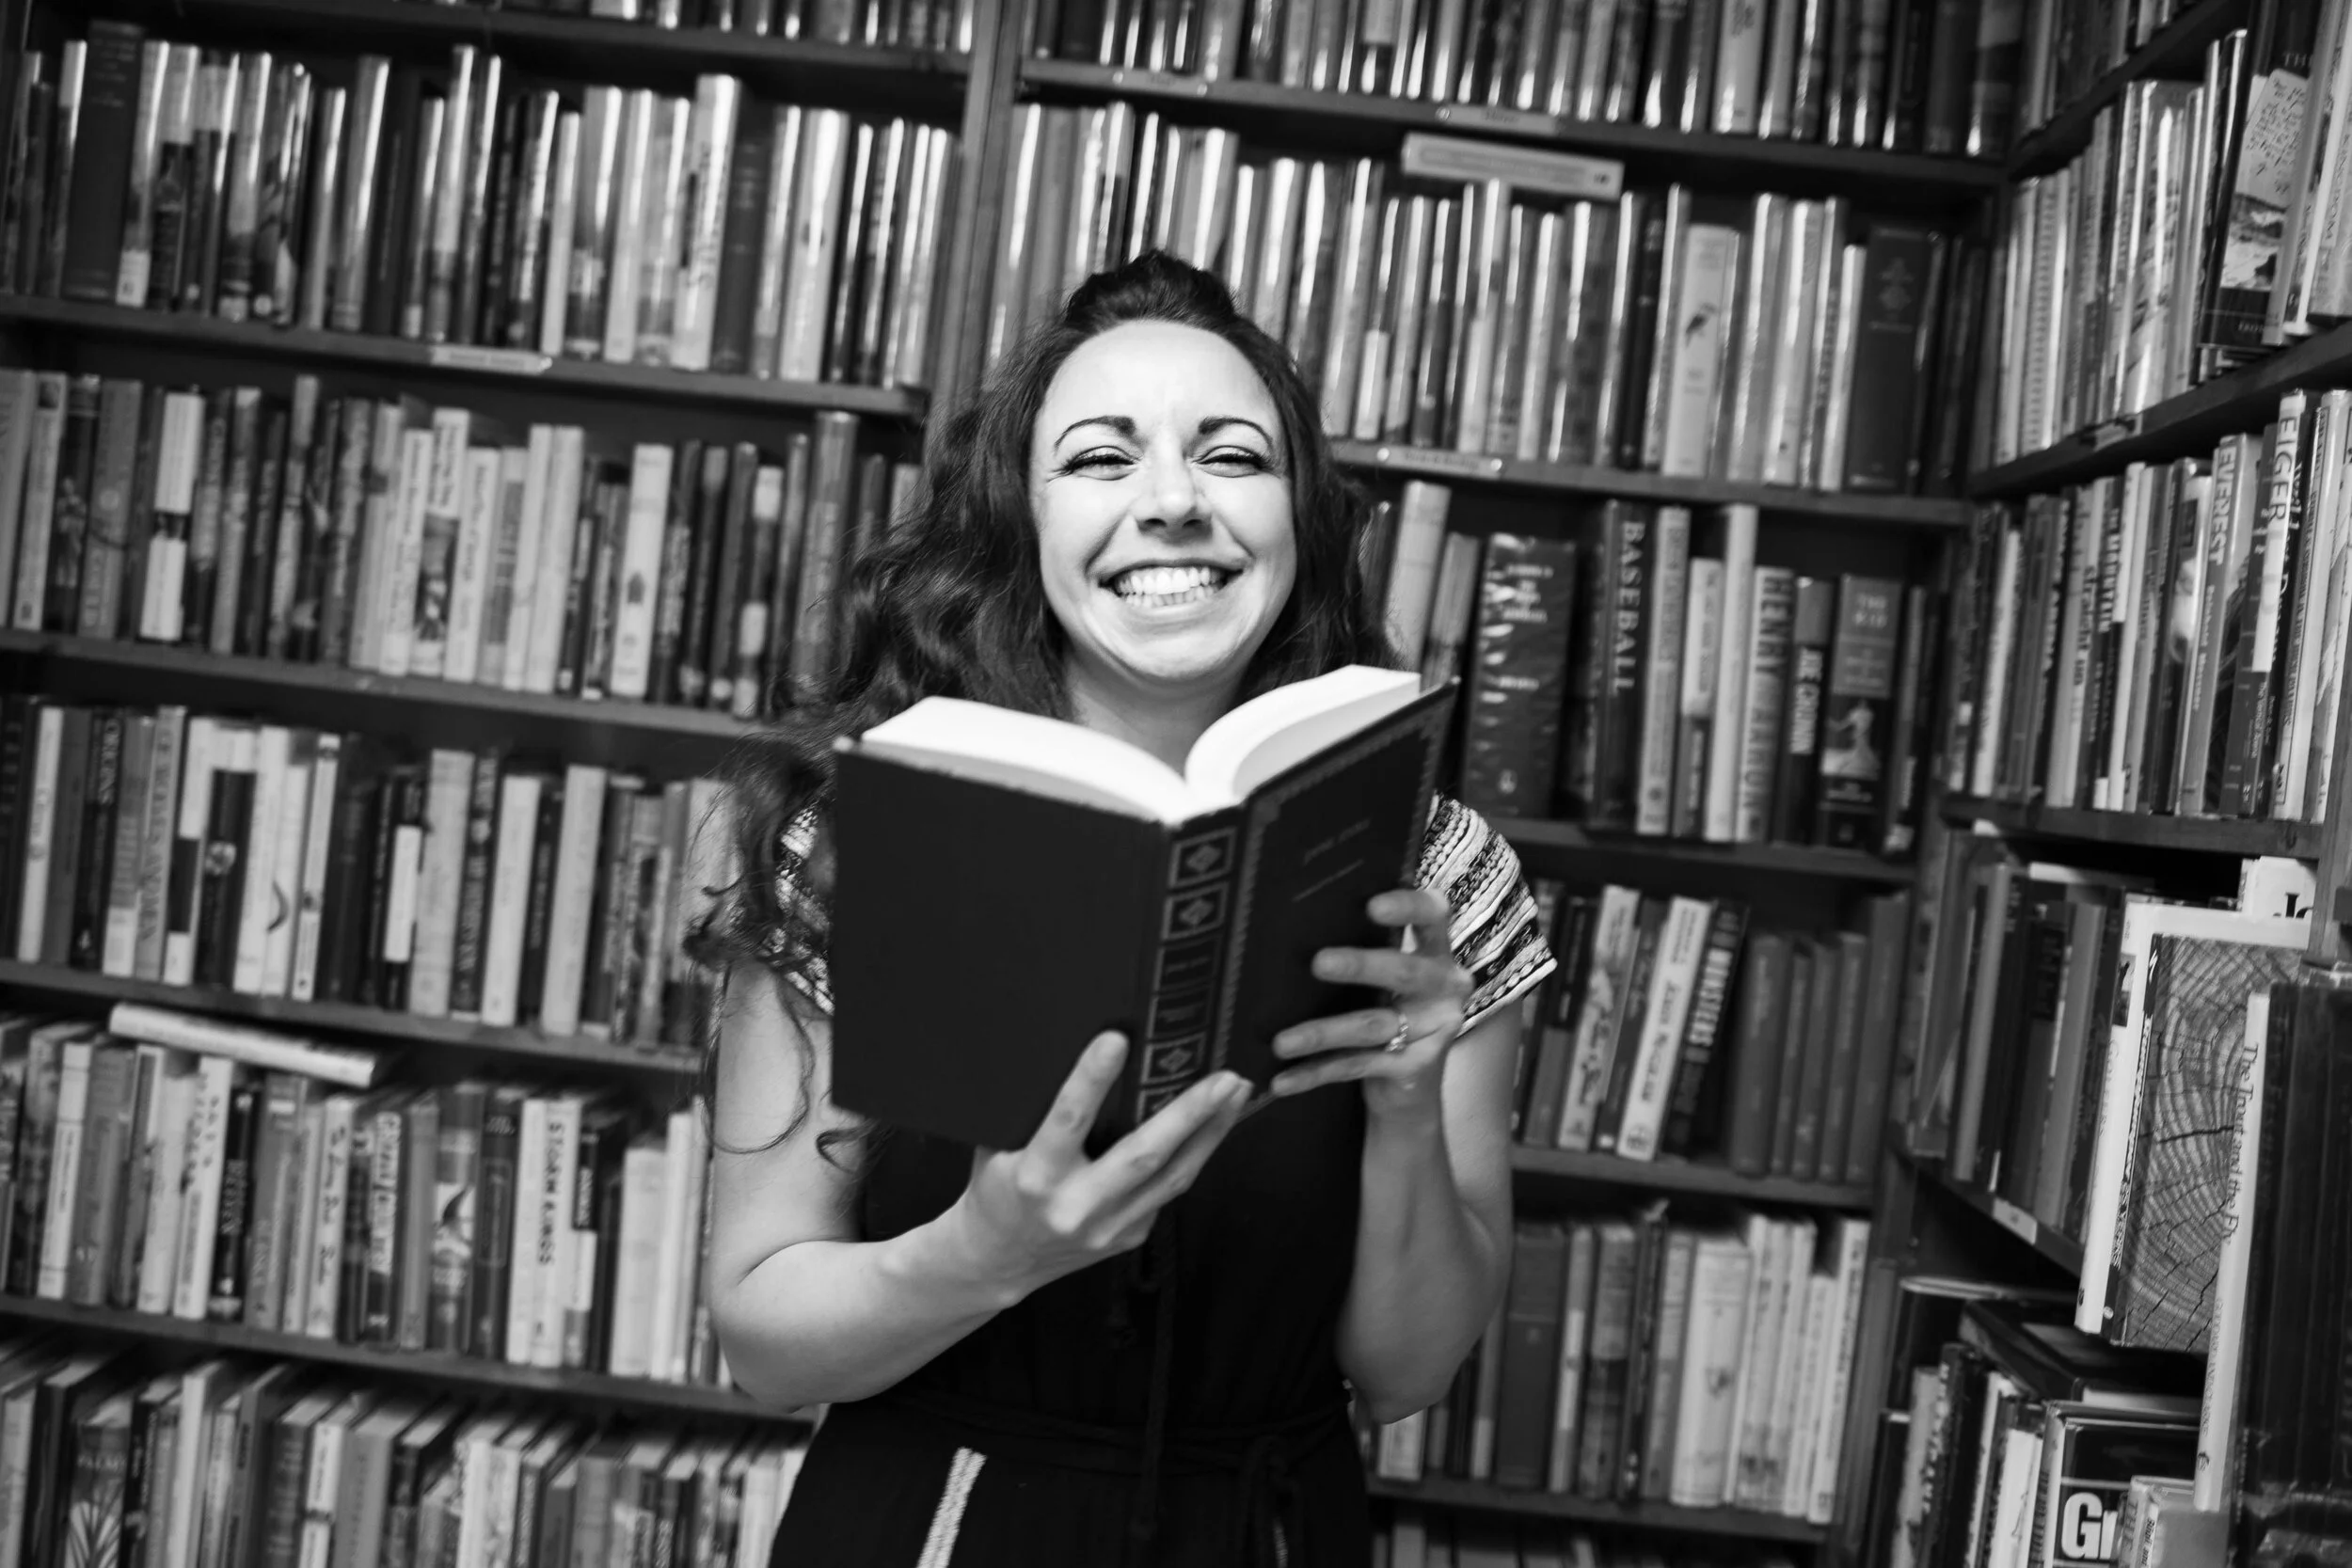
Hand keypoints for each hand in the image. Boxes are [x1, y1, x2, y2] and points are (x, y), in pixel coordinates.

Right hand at [955, 1032, 1249, 1297]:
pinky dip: (1196, 1154)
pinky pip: (1169, 1189)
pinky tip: (1215, 1125)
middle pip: (1143, 1155)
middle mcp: (1076, 1205)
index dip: (1092, 1078)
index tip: (1117, 1039)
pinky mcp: (1130, 1237)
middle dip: (1189, 1113)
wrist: (1000, 1262)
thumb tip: (1073, 1047)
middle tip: (1224, 1077)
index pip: (1068, 1120)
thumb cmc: (998, 1188)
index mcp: (1036, 1176)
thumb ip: (1034, 1111)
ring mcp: (1109, 1227)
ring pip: (1173, 1175)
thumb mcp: (999, 1147)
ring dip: (1210, 1131)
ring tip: (1237, 1093)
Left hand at [1268, 888, 1470, 1113]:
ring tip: (1280, 1042)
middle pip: (1404, 971)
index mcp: (1435, 951)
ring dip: (1323, 1032)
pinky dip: (1316, 1072)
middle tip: (1318, 963)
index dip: (1407, 907)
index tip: (1372, 906)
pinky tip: (1282, 1080)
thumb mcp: (1384, 977)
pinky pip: (1358, 1065)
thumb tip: (1293, 921)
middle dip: (1360, 966)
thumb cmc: (1387, 1010)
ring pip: (1373, 1026)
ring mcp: (1435, 1029)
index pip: (1433, 915)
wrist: (1410, 1086)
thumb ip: (1365, 947)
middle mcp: (1444, 986)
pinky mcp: (1416, 1067)